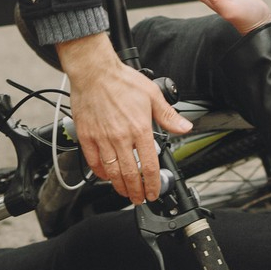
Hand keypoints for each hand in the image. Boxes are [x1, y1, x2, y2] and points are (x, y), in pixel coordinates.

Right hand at [58, 32, 189, 200]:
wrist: (94, 71)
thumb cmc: (122, 80)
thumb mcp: (152, 95)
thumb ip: (168, 116)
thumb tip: (184, 127)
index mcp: (140, 129)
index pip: (150, 166)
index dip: (153, 184)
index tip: (154, 192)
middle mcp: (121, 138)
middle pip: (130, 175)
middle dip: (137, 191)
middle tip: (140, 198)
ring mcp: (102, 139)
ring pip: (112, 172)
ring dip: (120, 187)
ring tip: (125, 193)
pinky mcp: (86, 136)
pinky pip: (93, 162)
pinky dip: (100, 173)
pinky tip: (106, 176)